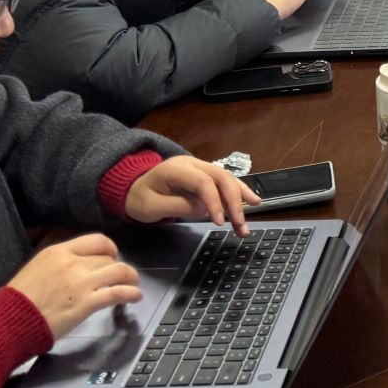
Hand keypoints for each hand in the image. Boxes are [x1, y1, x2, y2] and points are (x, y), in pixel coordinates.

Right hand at [4, 234, 141, 339]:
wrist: (9, 322)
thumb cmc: (17, 301)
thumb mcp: (36, 268)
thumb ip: (58, 263)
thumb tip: (74, 264)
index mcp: (58, 252)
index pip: (96, 241)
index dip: (110, 248)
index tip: (113, 255)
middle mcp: (72, 263)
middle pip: (107, 258)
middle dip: (117, 267)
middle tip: (120, 276)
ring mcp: (81, 283)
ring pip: (118, 271)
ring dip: (131, 277)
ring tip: (134, 284)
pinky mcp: (86, 304)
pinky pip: (117, 293)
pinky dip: (131, 293)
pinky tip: (135, 297)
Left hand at [124, 155, 260, 236]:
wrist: (132, 188)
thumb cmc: (139, 198)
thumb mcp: (150, 207)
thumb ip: (177, 206)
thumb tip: (204, 209)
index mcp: (177, 169)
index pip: (203, 182)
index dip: (214, 202)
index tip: (219, 223)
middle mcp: (193, 164)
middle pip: (221, 177)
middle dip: (234, 200)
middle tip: (240, 223)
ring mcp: (200, 168)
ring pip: (227, 178)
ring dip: (241, 197)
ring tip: (254, 211)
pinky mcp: (205, 176)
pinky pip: (225, 182)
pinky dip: (239, 192)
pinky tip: (253, 200)